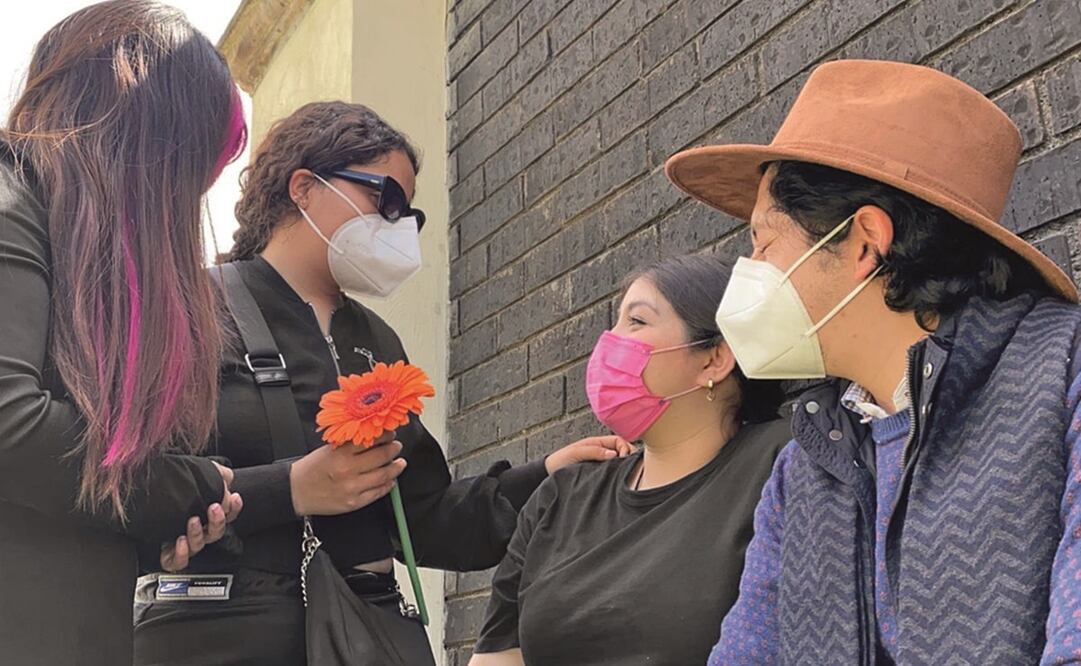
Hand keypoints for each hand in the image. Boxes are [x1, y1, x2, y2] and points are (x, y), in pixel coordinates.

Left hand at [160, 462, 242, 571]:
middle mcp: (197, 532)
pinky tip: (181, 541)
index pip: (227, 516)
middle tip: (214, 507)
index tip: (234, 497)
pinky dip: (182, 553)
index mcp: (205, 517)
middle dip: (218, 521)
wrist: (138, 506)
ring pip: (198, 545)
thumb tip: (227, 476)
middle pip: (216, 532)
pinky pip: (179, 561)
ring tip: (193, 521)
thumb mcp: (195, 476)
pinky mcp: (169, 556)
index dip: (234, 508)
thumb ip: (214, 474)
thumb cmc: (170, 493)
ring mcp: (184, 545)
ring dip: (198, 534)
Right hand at [289, 431, 406, 516]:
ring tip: (400, 462)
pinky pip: (378, 493)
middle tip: (397, 446)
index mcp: (340, 454)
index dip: (385, 435)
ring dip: (396, 467)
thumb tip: (373, 437)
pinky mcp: (354, 503)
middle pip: (381, 456)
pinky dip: (388, 485)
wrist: (296, 491)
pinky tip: (391, 480)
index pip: (371, 440)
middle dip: (393, 449)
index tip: (390, 433)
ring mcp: (352, 488)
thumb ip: (350, 445)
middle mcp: (348, 470)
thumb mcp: (329, 450)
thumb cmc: (311, 469)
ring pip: (384, 475)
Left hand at [545, 435, 635, 473]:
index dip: (624, 448)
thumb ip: (594, 452)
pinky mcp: (598, 473)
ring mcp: (600, 462)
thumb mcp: (577, 453)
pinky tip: (618, 479)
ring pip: (618, 462)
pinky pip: (611, 471)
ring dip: (623, 465)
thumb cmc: (560, 460)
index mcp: (597, 443)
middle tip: (631, 466)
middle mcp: (601, 451)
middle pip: (621, 451)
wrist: (549, 472)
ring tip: (626, 473)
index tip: (624, 458)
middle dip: (628, 456)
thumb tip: (614, 455)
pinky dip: (617, 474)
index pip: (618, 441)